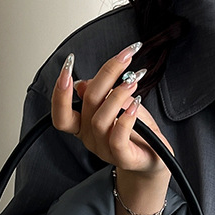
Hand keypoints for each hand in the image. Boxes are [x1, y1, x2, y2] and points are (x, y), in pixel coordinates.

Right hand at [51, 44, 171, 180]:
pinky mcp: (123, 158)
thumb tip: (81, 84)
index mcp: (83, 126)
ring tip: (134, 80)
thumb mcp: (118, 105)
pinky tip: (136, 103)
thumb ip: (101, 94)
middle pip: (88, 102)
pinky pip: (118, 138)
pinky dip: (126, 118)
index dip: (59, 91)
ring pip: (100, 119)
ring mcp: (105, 150)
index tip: (69, 63)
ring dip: (118, 94)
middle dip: (106, 74)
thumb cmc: (137, 130)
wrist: (154, 156)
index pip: (61, 114)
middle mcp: (90, 138)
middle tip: (125, 57)